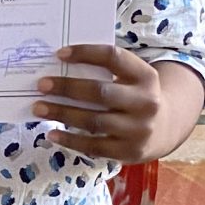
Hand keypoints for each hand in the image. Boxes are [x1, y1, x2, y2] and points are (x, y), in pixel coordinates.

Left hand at [33, 44, 163, 159]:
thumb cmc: (136, 97)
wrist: (165, 129)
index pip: (113, 57)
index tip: (59, 54)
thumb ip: (107, 71)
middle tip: (41, 85)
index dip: (86, 53)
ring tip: (39, 108)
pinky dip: (70, 140)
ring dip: (62, 113)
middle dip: (67, 87)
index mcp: (146, 76)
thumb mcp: (133, 79)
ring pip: (93, 121)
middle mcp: (145, 102)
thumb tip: (60, 66)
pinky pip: (94, 146)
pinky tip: (52, 133)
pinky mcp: (128, 151)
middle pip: (100, 91)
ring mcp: (138, 129)